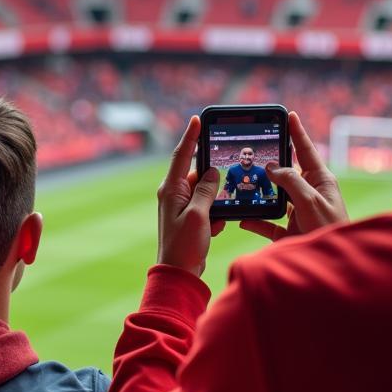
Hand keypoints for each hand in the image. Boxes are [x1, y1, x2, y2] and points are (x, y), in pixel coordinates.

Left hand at [156, 115, 225, 278]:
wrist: (179, 273)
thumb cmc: (184, 245)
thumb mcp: (199, 214)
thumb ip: (206, 190)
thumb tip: (211, 172)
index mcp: (171, 189)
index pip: (181, 155)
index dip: (191, 136)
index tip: (197, 119)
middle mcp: (173, 193)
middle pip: (197, 174)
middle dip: (213, 182)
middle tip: (221, 189)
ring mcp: (181, 205)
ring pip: (206, 192)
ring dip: (215, 204)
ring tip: (213, 220)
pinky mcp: (189, 216)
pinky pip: (208, 207)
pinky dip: (214, 216)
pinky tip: (212, 229)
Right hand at [240, 111, 348, 242]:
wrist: (333, 267)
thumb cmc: (330, 230)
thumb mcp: (311, 201)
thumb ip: (290, 181)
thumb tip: (272, 167)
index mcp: (320, 181)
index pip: (306, 151)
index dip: (296, 133)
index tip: (289, 115)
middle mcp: (309, 194)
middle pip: (286, 173)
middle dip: (270, 164)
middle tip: (255, 151)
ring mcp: (299, 213)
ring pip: (274, 197)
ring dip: (259, 193)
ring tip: (243, 183)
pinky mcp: (289, 231)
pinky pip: (267, 223)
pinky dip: (254, 220)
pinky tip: (242, 218)